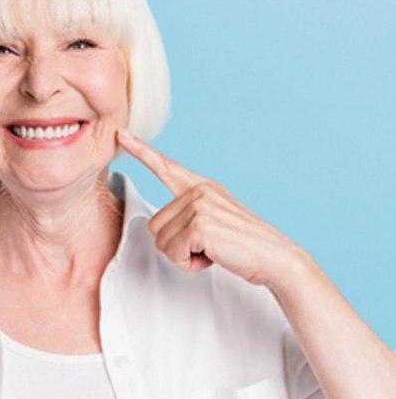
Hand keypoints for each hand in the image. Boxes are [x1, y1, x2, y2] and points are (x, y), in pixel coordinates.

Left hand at [117, 129, 304, 287]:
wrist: (277, 259)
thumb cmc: (245, 246)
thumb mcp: (216, 220)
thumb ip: (190, 214)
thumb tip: (160, 227)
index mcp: (203, 187)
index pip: (166, 166)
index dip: (141, 151)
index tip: (121, 134)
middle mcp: (199, 191)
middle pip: (154, 225)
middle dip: (175, 245)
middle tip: (207, 246)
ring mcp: (199, 205)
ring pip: (161, 241)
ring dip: (183, 255)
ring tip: (212, 250)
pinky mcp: (199, 225)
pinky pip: (173, 253)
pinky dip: (189, 264)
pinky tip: (212, 256)